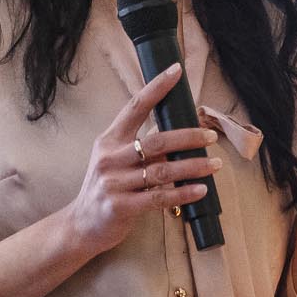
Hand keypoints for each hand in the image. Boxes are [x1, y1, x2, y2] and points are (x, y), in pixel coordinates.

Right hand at [65, 64, 220, 258]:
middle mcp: (109, 158)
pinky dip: (183, 193)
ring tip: (215, 164)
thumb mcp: (114, 161)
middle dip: (188, 137)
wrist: (81, 224)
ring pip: (162, 170)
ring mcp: (114, 183)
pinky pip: (159, 197)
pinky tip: (201, 190)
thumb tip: (180, 136)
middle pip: (156, 141)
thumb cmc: (106, 189)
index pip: (135, 106)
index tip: (176, 71)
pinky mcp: (121, 206)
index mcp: (109, 140)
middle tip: (210, 137)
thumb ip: (140, 147)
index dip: (156, 88)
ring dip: (193, 166)